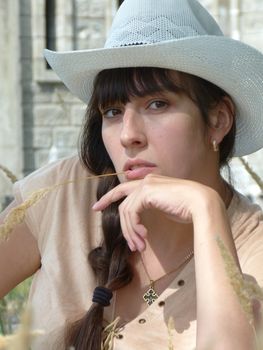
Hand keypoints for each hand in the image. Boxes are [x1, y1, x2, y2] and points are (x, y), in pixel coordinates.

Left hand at [92, 174, 216, 250]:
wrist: (201, 203)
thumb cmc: (187, 207)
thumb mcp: (164, 206)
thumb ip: (150, 205)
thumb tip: (138, 218)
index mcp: (150, 182)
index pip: (124, 188)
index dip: (108, 197)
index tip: (97, 207)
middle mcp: (145, 181)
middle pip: (122, 201)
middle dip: (115, 216)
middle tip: (116, 232)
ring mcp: (145, 185)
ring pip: (126, 211)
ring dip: (131, 232)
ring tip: (139, 247)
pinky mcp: (146, 193)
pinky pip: (132, 213)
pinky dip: (135, 228)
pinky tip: (144, 237)